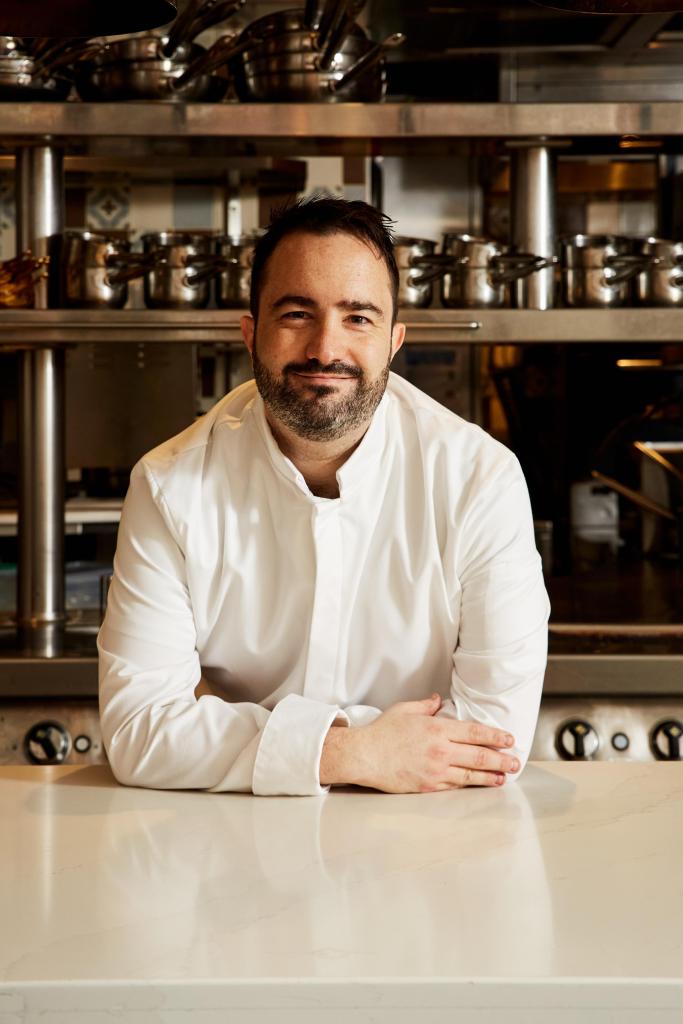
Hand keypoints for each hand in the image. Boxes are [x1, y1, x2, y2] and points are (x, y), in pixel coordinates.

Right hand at [319, 693, 518, 792]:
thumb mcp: (405, 710)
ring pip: (472, 774)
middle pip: (480, 755)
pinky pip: (455, 785)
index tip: (509, 739)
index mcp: (437, 729)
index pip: (475, 733)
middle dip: (501, 759)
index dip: (495, 736)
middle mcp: (441, 750)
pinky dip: (471, 785)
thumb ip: (425, 705)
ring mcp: (436, 771)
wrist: (364, 756)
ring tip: (506, 777)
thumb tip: (438, 700)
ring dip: (492, 776)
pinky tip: (480, 784)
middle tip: (516, 761)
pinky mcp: (429, 786)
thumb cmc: (382, 732)